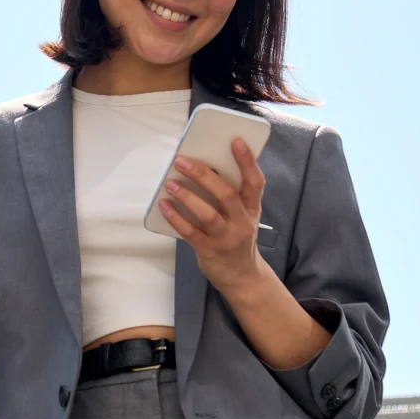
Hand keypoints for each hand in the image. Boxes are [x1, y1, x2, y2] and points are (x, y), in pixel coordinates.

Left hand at [159, 138, 265, 293]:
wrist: (241, 276)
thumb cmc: (237, 237)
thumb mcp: (243, 216)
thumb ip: (231, 195)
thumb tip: (202, 168)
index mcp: (252, 208)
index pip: (254, 182)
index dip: (247, 161)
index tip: (235, 141)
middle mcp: (242, 222)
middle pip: (226, 194)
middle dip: (203, 175)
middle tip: (183, 161)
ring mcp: (226, 238)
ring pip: (208, 214)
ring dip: (187, 196)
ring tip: (170, 183)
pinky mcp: (209, 251)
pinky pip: (190, 232)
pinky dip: (176, 218)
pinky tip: (165, 205)